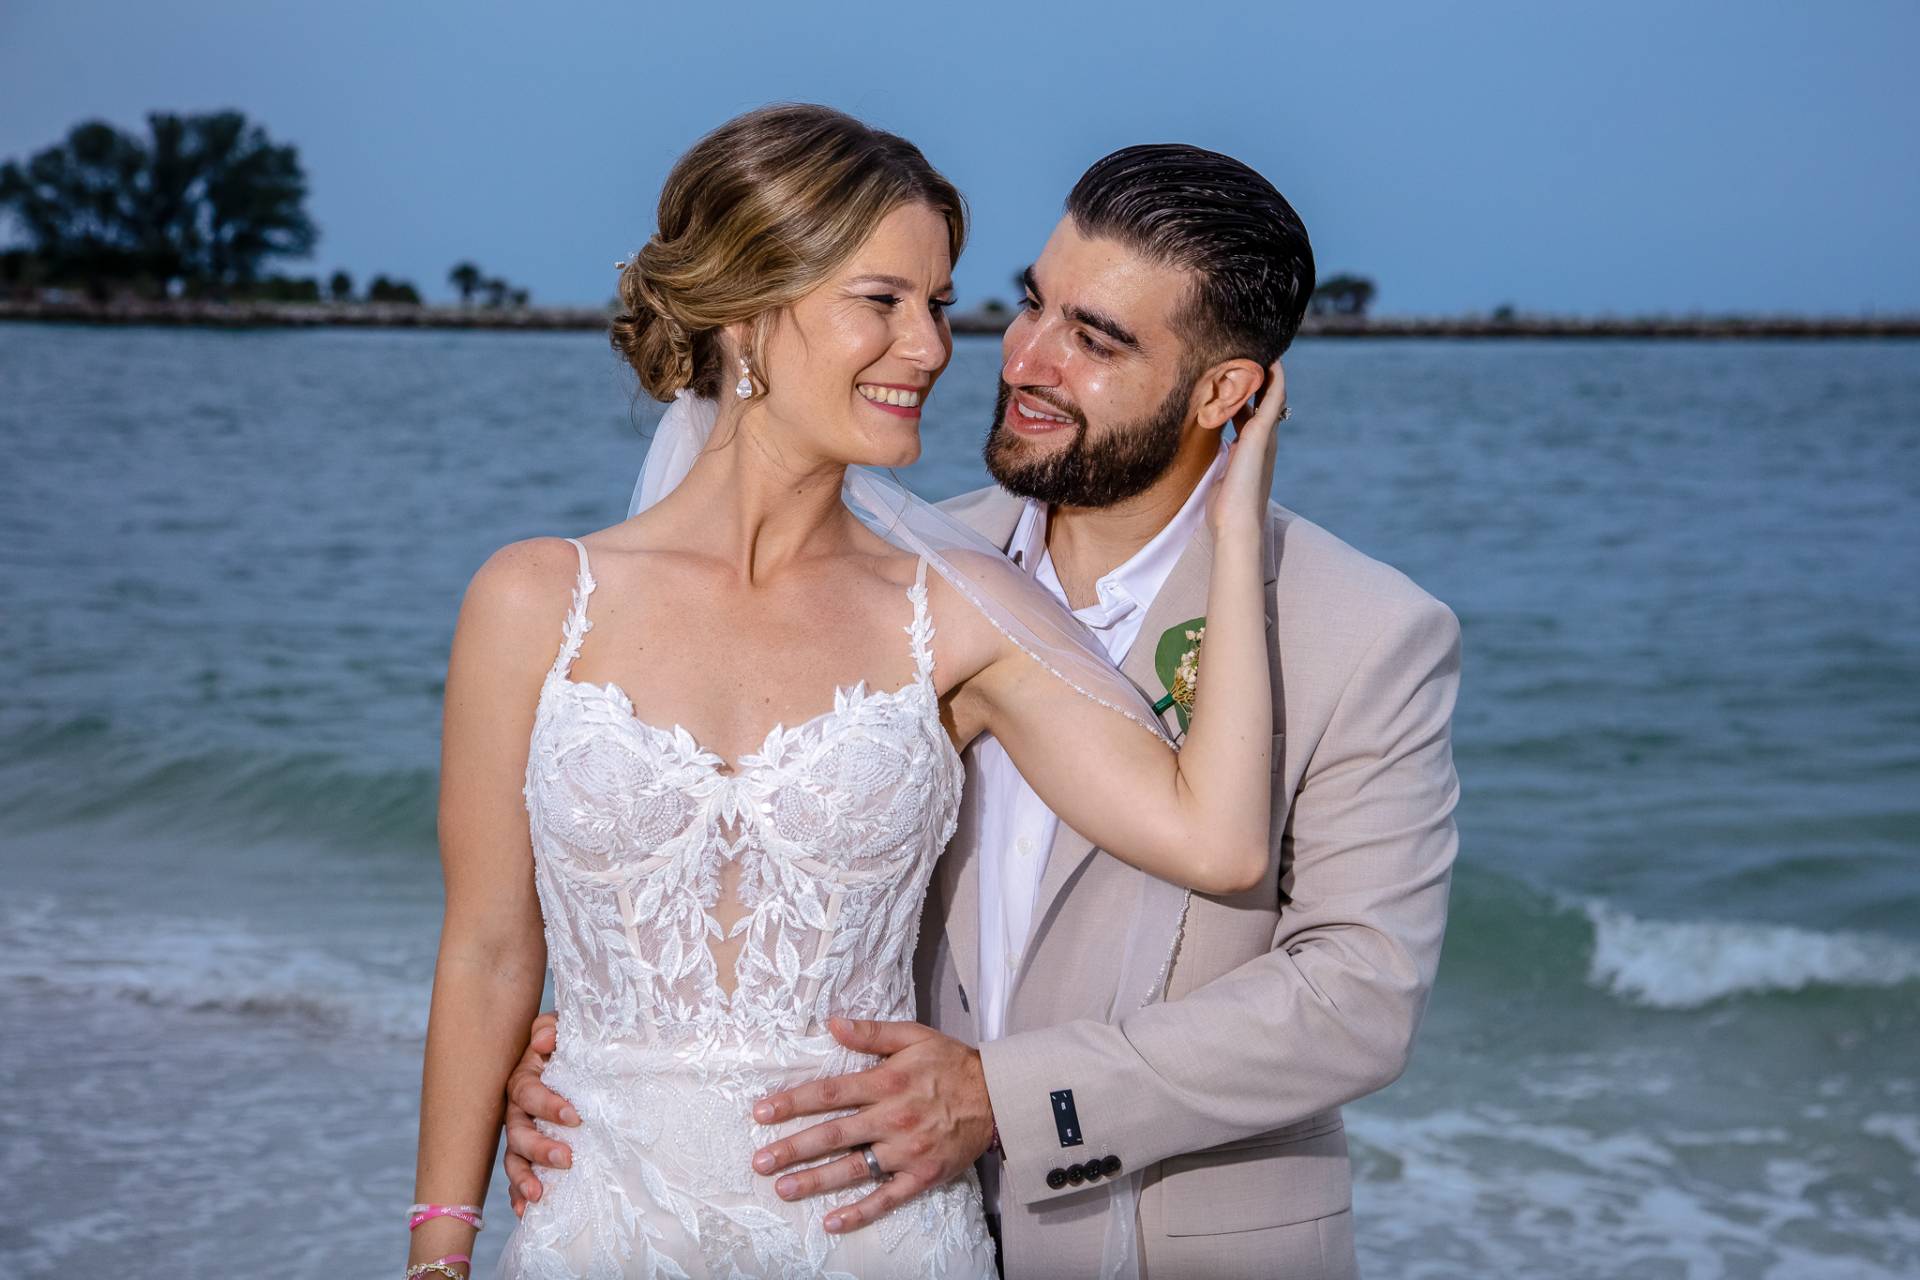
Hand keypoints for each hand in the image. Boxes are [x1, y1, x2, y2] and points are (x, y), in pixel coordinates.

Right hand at [501, 1010, 579, 1215]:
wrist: (573, 1058)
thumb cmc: (568, 1044)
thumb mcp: (562, 1029)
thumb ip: (551, 1028)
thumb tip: (543, 1042)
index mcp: (524, 1080)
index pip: (529, 1094)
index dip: (549, 1105)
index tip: (574, 1117)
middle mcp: (517, 1110)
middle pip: (518, 1132)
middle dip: (539, 1148)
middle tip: (567, 1159)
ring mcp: (521, 1133)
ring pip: (514, 1158)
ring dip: (524, 1177)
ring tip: (539, 1195)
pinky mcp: (529, 1152)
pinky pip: (518, 1175)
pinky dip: (519, 1194)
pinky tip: (526, 1211)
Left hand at [750, 1017, 994, 1233]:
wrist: (998, 1096)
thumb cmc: (952, 1063)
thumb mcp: (914, 1036)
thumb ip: (872, 1032)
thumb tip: (833, 1024)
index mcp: (887, 1082)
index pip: (830, 1093)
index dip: (793, 1102)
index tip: (762, 1112)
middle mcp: (893, 1118)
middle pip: (833, 1135)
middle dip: (792, 1148)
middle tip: (760, 1160)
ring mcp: (907, 1152)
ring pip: (853, 1168)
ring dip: (815, 1180)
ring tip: (782, 1189)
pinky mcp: (922, 1176)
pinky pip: (887, 1198)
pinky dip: (859, 1212)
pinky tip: (832, 1221)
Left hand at [1208, 358, 1286, 535]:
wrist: (1236, 526)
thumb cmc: (1224, 509)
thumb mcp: (1219, 476)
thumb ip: (1218, 461)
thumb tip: (1208, 453)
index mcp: (1252, 450)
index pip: (1251, 413)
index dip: (1246, 393)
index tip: (1235, 372)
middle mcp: (1263, 440)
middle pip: (1265, 399)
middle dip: (1258, 376)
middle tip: (1250, 351)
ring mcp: (1265, 437)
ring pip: (1272, 394)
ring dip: (1267, 371)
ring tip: (1260, 347)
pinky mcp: (1262, 435)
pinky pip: (1273, 398)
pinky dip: (1273, 379)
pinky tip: (1269, 360)